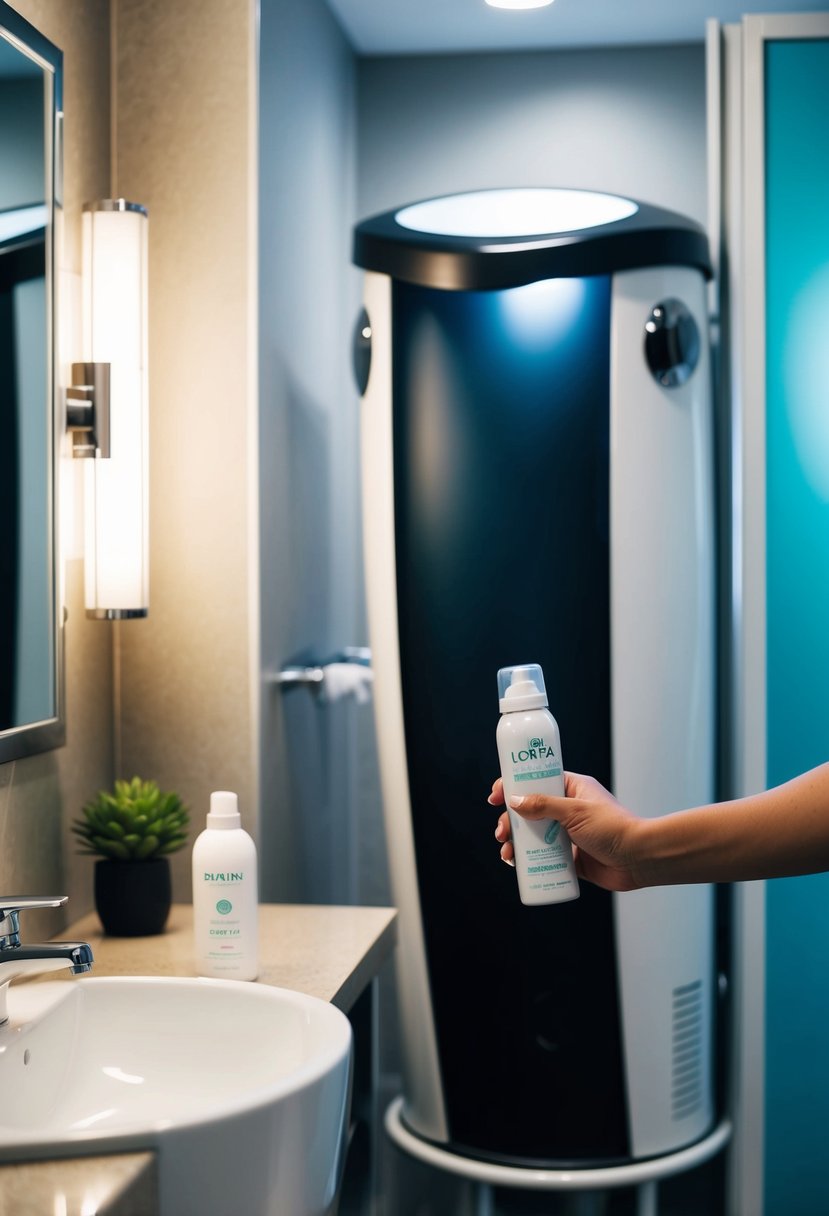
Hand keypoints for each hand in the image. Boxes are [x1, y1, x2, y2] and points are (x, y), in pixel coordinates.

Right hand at [488, 771, 646, 891]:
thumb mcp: (575, 811)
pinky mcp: (571, 858)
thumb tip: (514, 800)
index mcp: (571, 789)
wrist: (640, 860)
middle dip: (510, 821)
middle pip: (529, 811)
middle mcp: (568, 810)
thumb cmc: (613, 828)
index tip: (494, 797)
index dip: (513, 786)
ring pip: (533, 836)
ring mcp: (568, 834)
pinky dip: (529, 861)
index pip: (536, 781)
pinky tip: (517, 865)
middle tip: (502, 833)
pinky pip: (543, 857)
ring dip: (516, 842)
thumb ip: (544, 805)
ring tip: (507, 853)